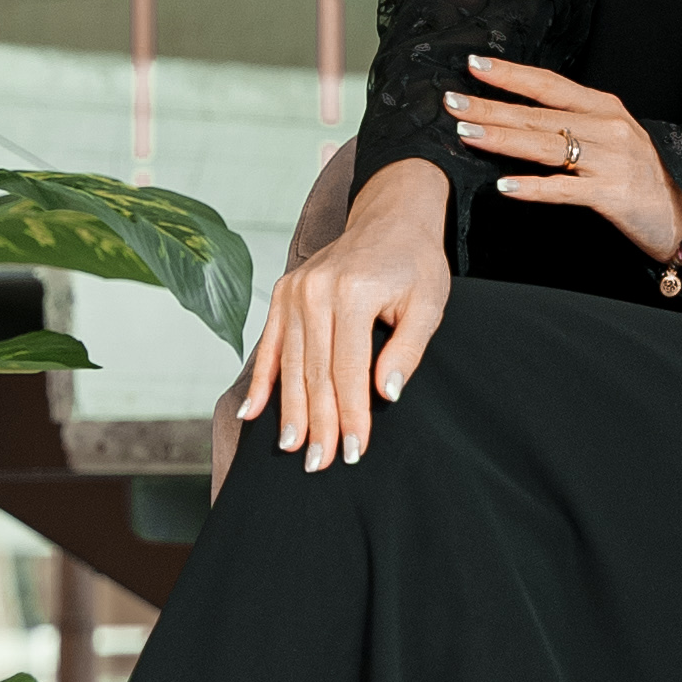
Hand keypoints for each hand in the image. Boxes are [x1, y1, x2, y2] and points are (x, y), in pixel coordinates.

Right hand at [237, 159, 451, 470]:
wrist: (390, 216)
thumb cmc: (415, 264)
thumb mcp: (429, 304)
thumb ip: (408, 349)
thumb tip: (386, 395)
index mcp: (354, 292)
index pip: (349, 369)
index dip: (351, 414)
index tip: (354, 450)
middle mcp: (316, 291)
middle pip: (315, 371)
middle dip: (318, 422)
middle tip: (319, 464)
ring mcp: (294, 291)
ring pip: (291, 364)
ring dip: (290, 411)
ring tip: (293, 449)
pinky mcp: (284, 293)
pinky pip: (270, 344)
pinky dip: (261, 380)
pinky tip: (253, 413)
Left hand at [443, 56, 681, 267]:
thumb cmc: (645, 178)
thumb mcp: (613, 139)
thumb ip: (574, 127)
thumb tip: (519, 121)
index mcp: (605, 108)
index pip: (548, 85)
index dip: (510, 74)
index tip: (474, 64)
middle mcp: (607, 127)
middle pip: (537, 115)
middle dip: (490, 107)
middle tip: (451, 102)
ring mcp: (611, 160)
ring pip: (545, 146)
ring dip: (501, 139)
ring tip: (466, 134)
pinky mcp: (614, 194)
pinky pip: (565, 189)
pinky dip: (533, 187)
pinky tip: (504, 186)